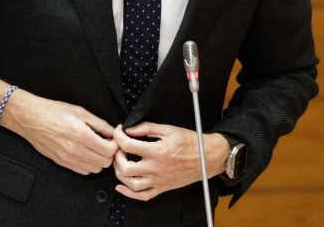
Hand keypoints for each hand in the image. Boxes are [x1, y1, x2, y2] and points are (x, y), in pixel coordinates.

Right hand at [2, 90, 118, 174]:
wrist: (30, 118)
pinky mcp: (62, 163)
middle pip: (105, 163)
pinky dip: (89, 164)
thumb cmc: (53, 111)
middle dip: (109, 153)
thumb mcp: (80, 111)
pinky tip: (86, 153)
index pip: (110, 150)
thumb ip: (99, 123)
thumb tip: (114, 131)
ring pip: (95, 169)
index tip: (113, 138)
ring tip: (96, 148)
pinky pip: (83, 171)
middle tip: (107, 143)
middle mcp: (75, 150)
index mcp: (82, 135)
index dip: (115, 144)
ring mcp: (68, 159)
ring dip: (100, 160)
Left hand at [112, 122, 228, 200]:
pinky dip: (129, 194)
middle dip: (116, 157)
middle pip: (126, 168)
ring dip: (120, 174)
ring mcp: (159, 180)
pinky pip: (143, 196)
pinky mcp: (162, 188)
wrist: (207, 158)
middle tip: (118, 148)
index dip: (118, 136)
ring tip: (120, 162)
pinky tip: (121, 186)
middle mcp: (156, 168)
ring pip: (132, 184)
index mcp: (157, 151)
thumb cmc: (190, 142)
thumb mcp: (168, 129)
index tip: (119, 131)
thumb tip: (129, 129)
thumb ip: (147, 128)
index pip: (128, 145)